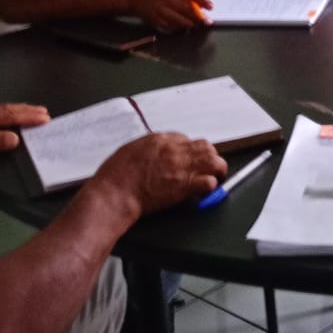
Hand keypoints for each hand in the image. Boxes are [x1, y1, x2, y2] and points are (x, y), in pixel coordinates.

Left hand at [0, 103, 49, 164]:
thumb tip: (15, 138)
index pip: (8, 114)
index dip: (27, 116)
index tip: (45, 117)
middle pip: (5, 109)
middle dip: (25, 110)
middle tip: (44, 112)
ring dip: (15, 111)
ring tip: (29, 111)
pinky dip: (3, 114)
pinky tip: (2, 118)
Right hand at [89, 132, 225, 216]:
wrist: (115, 193)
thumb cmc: (115, 175)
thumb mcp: (129, 150)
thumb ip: (146, 149)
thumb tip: (155, 152)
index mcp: (160, 139)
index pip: (186, 139)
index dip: (190, 150)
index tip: (189, 159)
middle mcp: (175, 149)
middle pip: (205, 146)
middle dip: (209, 157)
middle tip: (208, 167)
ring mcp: (181, 166)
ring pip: (214, 161)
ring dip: (217, 169)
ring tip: (216, 177)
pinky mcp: (185, 185)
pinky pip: (209, 182)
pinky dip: (211, 187)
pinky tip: (206, 192)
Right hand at [127, 0, 212, 29]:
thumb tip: (199, 1)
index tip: (210, 6)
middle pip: (186, 8)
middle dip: (199, 16)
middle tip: (207, 21)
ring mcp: (158, 8)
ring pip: (180, 20)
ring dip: (190, 23)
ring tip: (196, 23)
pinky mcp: (155, 19)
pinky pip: (171, 26)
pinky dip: (179, 26)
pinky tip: (182, 25)